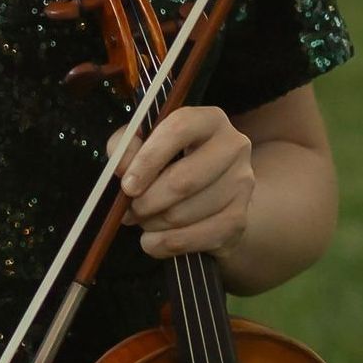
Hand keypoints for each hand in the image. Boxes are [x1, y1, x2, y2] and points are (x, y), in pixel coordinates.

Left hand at [106, 105, 255, 261]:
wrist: (211, 195)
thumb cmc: (171, 161)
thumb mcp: (144, 143)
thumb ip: (126, 146)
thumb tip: (121, 168)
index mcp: (209, 119)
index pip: (179, 129)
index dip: (149, 158)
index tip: (127, 185)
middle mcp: (234, 146)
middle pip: (184, 179)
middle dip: (148, 201)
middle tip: (129, 210)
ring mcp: (241, 184)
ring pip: (186, 213)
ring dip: (153, 223)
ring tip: (142, 221)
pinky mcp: (239, 219)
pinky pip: (196, 238)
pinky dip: (166, 243)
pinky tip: (153, 240)